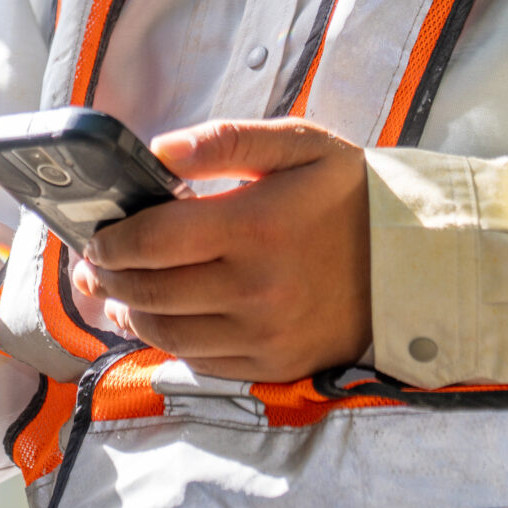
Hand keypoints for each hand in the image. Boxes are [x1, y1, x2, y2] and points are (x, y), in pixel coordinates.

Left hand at [70, 119, 369, 381]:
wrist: (416, 261)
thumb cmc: (350, 195)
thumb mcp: (297, 145)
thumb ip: (224, 141)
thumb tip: (157, 150)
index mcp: (255, 226)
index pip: (153, 241)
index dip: (111, 242)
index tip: (96, 235)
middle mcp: (255, 288)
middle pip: (150, 292)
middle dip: (108, 279)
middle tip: (91, 265)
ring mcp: (264, 334)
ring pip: (167, 334)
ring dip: (129, 315)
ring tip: (114, 295)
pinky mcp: (275, 365)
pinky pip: (201, 363)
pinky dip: (169, 344)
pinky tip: (157, 322)